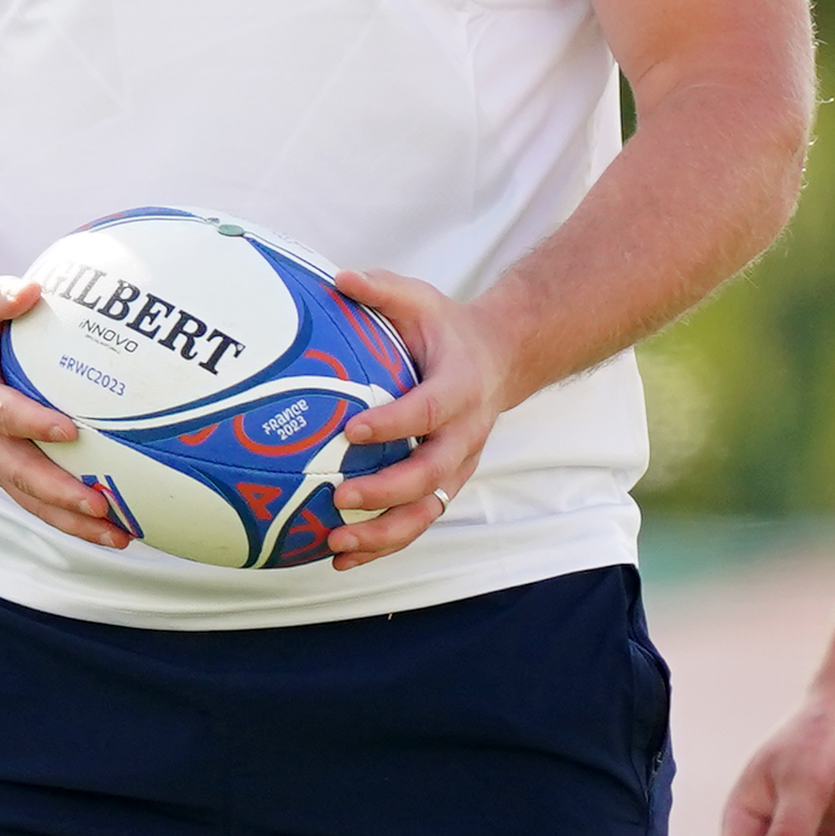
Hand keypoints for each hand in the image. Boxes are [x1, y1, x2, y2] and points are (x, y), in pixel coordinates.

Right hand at [0, 275, 127, 549]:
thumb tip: (32, 289)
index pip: (0, 413)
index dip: (31, 423)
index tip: (70, 430)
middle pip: (17, 472)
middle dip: (59, 492)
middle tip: (101, 504)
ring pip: (28, 498)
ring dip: (70, 521)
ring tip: (119, 535)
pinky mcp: (3, 468)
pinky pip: (36, 499)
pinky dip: (70, 519)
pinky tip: (114, 528)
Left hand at [324, 268, 516, 569]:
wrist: (499, 361)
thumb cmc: (445, 329)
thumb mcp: (420, 299)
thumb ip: (382, 290)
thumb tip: (337, 278)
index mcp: (459, 388)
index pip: (427, 411)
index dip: (393, 424)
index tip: (351, 430)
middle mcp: (465, 435)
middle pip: (430, 475)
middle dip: (386, 492)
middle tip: (339, 497)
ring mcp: (458, 467)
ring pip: (426, 511)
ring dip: (383, 534)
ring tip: (335, 542)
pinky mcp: (445, 487)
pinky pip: (416, 522)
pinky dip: (382, 545)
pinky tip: (339, 557)